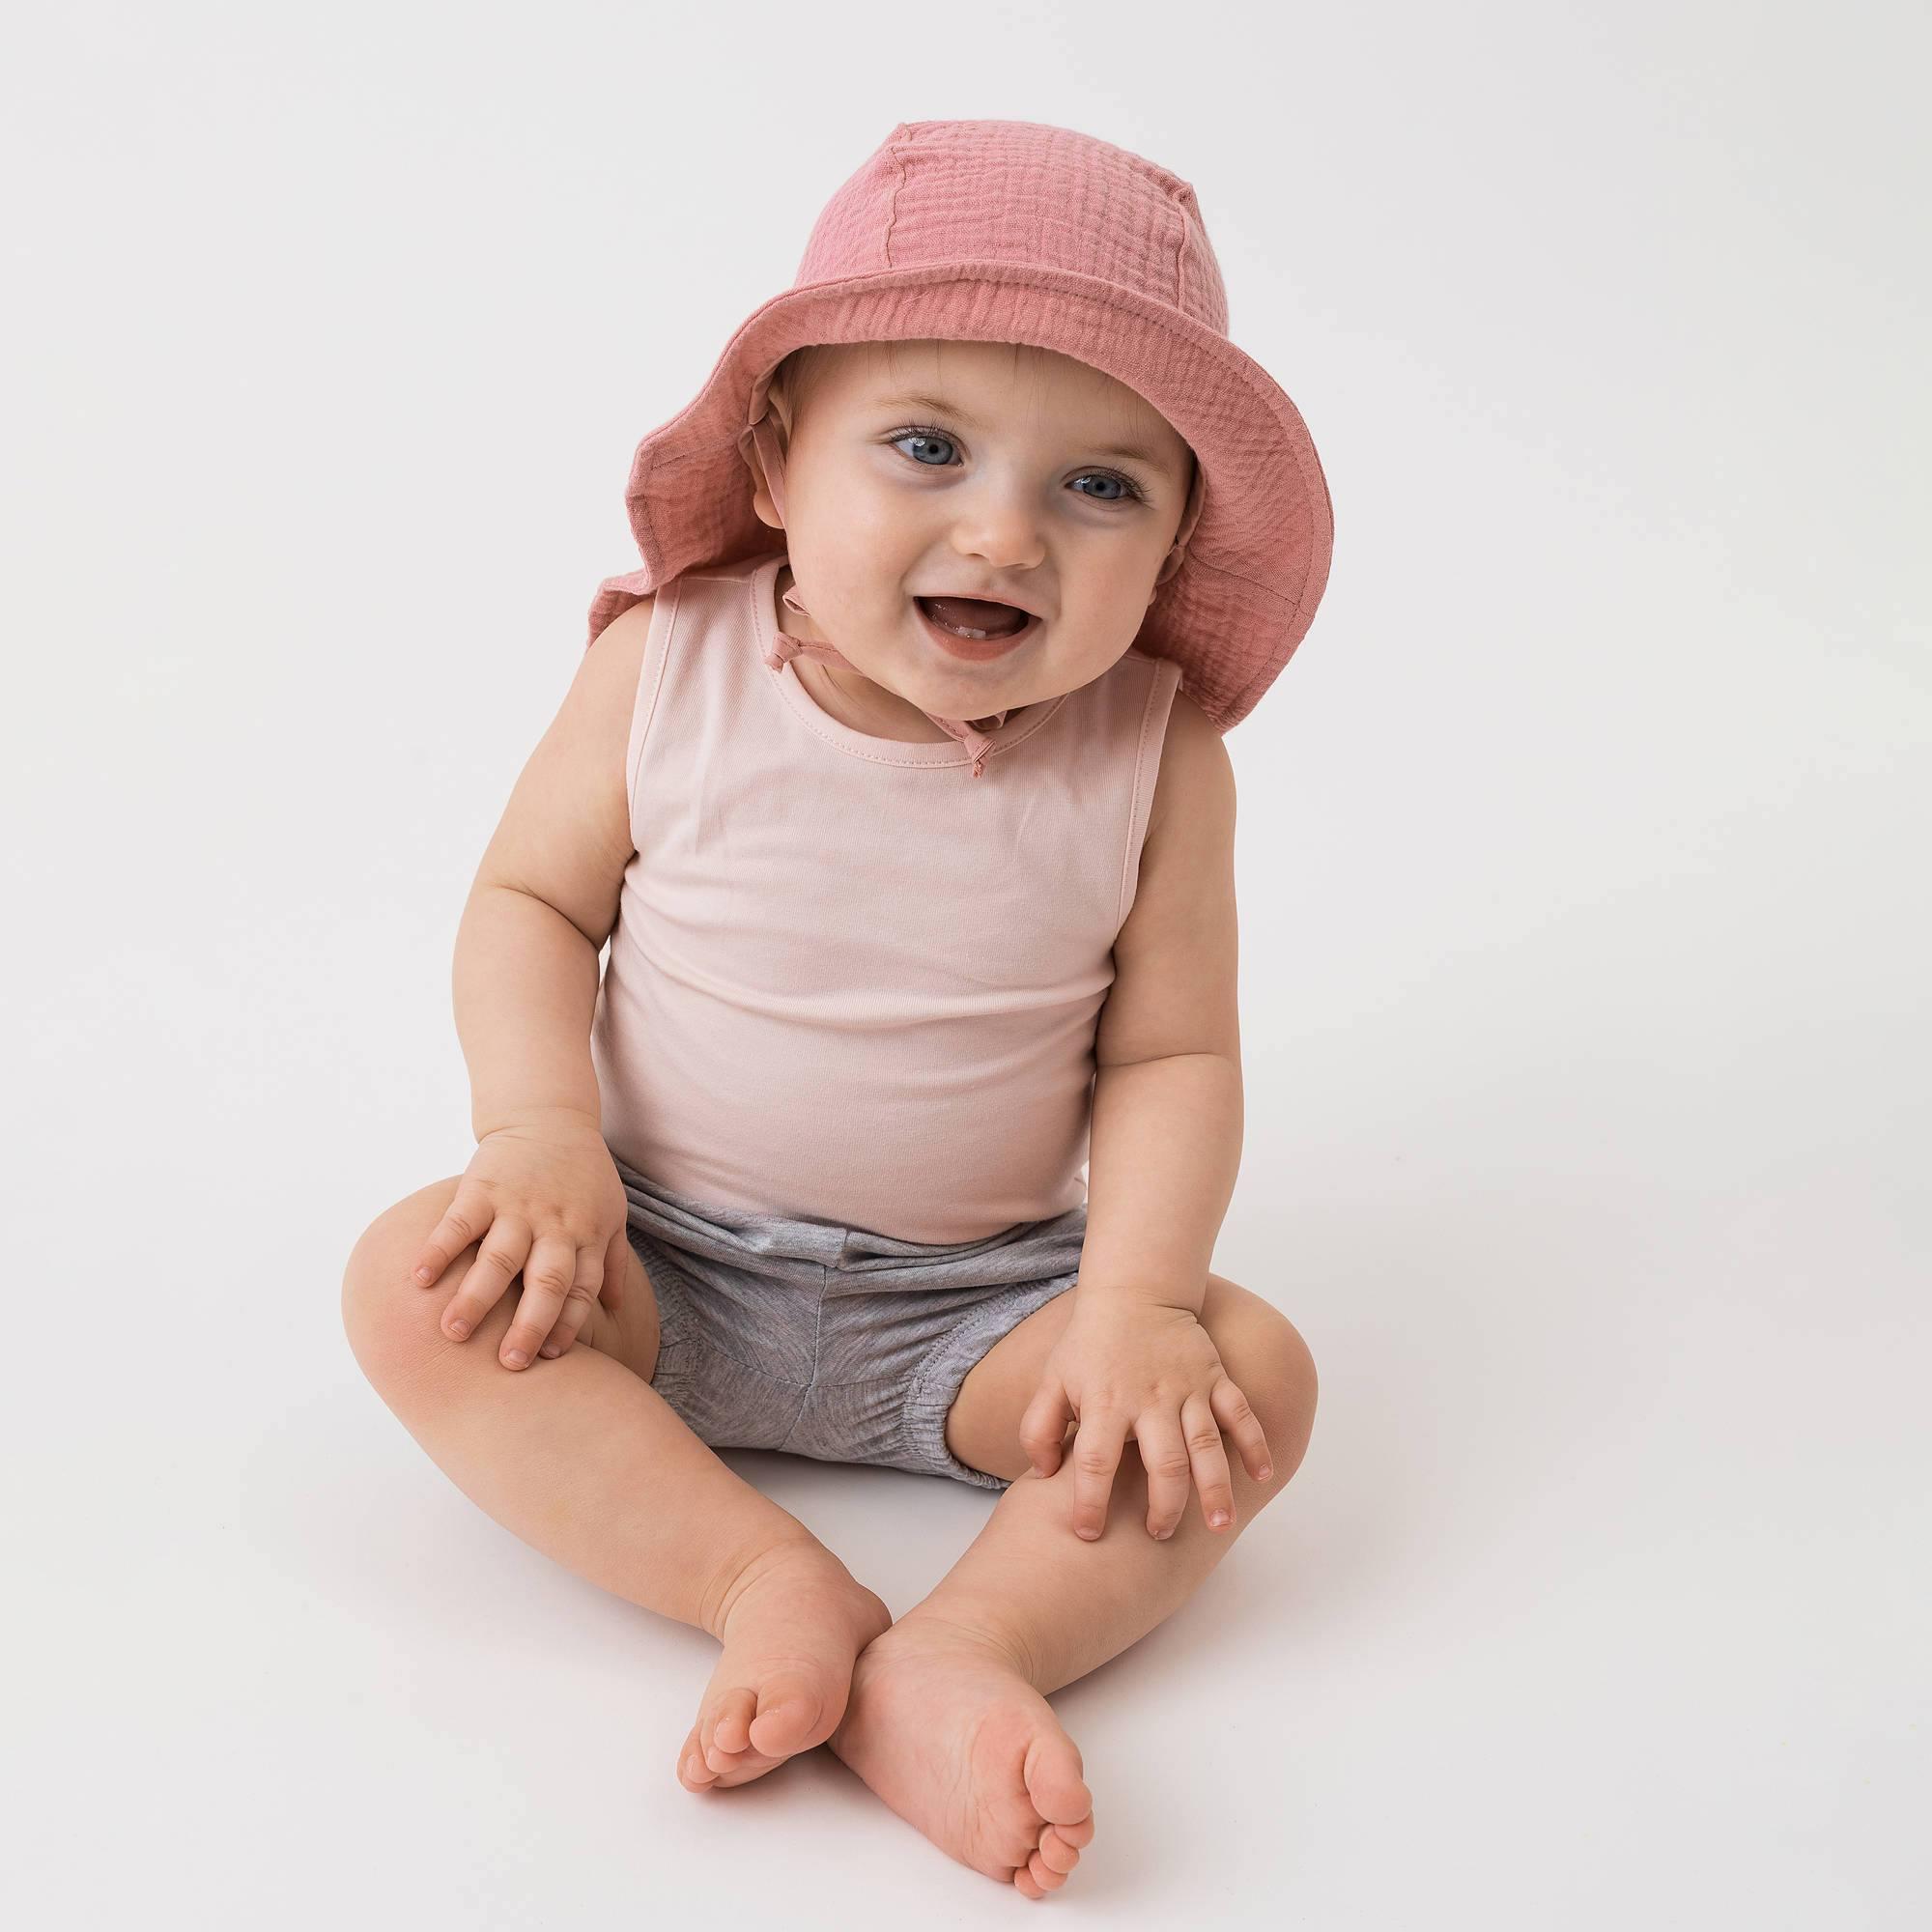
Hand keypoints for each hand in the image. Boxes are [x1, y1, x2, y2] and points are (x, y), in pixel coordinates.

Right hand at [405, 1108, 630, 1370]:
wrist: (548, 1116)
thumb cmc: (582, 1175)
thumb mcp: (612, 1214)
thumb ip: (614, 1262)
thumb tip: (618, 1310)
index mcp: (586, 1237)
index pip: (581, 1289)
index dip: (568, 1324)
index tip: (551, 1359)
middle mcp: (555, 1225)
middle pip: (547, 1280)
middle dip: (529, 1324)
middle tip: (509, 1364)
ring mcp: (518, 1206)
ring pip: (500, 1256)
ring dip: (477, 1295)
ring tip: (452, 1331)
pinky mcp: (482, 1187)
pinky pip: (458, 1222)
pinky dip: (439, 1249)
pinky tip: (419, 1279)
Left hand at [1018, 1290, 1271, 1541]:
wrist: (1134, 1293)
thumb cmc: (1089, 1346)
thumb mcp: (1052, 1380)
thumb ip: (1040, 1428)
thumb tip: (1044, 1475)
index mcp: (1106, 1402)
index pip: (1096, 1461)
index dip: (1091, 1501)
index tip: (1089, 1533)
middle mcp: (1150, 1399)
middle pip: (1163, 1461)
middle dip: (1164, 1505)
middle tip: (1159, 1536)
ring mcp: (1187, 1388)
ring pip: (1206, 1444)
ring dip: (1215, 1486)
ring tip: (1219, 1524)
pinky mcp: (1214, 1378)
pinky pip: (1240, 1412)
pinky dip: (1255, 1443)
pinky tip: (1264, 1476)